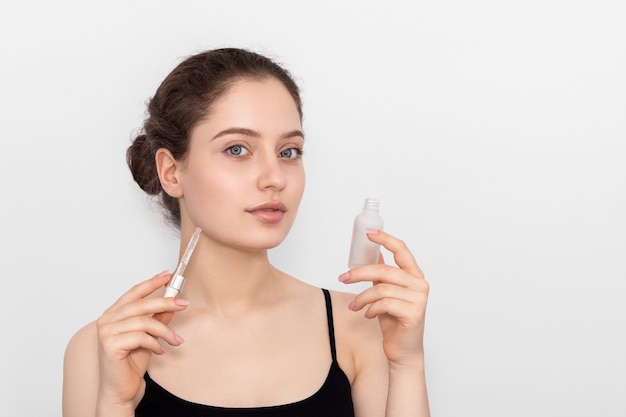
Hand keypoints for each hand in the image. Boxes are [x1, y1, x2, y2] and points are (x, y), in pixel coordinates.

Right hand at [95, 271, 188, 408]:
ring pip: (144, 321)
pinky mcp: (110, 345)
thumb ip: (157, 319)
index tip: (168, 276)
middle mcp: (106, 320)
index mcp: (113, 315)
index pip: (134, 293)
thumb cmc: (130, 363)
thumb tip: (172, 303)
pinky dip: (155, 343)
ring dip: (165, 331)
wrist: (120, 389)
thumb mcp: (149, 336)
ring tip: (175, 340)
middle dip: (166, 302)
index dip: (151, 283)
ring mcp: (106, 332)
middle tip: (183, 304)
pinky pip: (140, 337)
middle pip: (141, 304)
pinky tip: (160, 351)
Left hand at [339, 229, 428, 365]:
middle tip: (343, 278)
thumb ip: (383, 275)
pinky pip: (384, 304)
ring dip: (362, 297)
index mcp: (414, 275)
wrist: (403, 350)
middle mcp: (420, 284)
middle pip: (384, 270)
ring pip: (381, 288)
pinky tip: (367, 314)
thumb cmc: (395, 321)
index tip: (368, 233)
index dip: (385, 239)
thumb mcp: (386, 293)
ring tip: (354, 306)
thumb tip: (374, 254)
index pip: (402, 250)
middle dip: (359, 273)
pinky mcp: (414, 313)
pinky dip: (371, 308)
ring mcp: (419, 298)